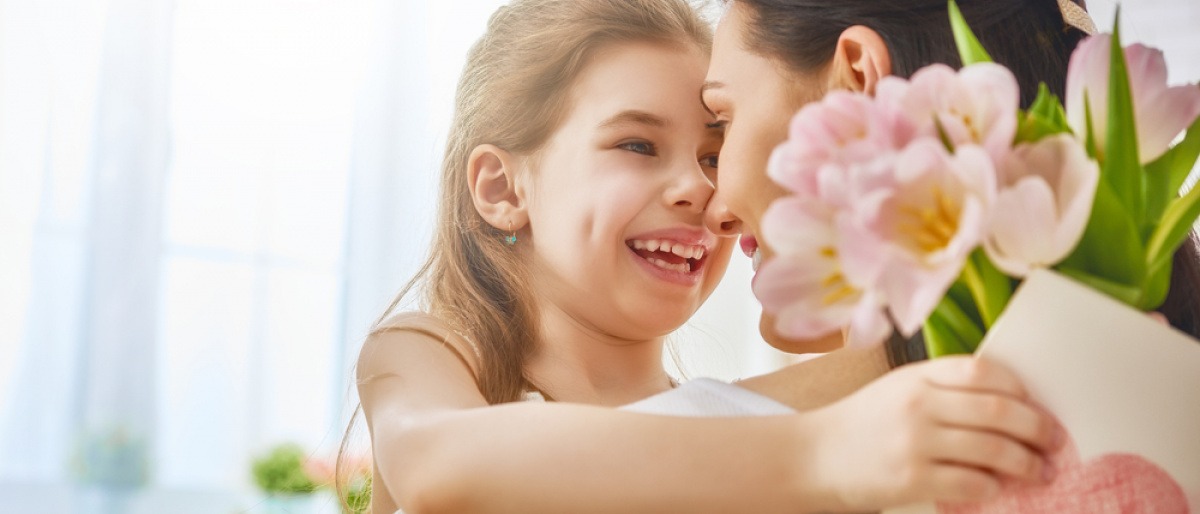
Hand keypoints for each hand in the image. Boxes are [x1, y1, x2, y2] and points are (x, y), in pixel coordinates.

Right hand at [807, 356, 1061, 510]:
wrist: (815, 456)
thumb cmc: (865, 422)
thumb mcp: (900, 388)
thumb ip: (946, 387)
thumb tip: (1014, 402)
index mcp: (918, 375)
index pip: (984, 371)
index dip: (1020, 388)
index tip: (1037, 404)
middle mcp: (918, 404)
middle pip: (999, 410)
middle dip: (1038, 428)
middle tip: (1055, 441)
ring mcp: (915, 442)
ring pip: (993, 450)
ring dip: (1027, 463)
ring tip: (1040, 471)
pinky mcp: (911, 479)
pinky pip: (972, 483)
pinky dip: (993, 486)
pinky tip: (997, 487)